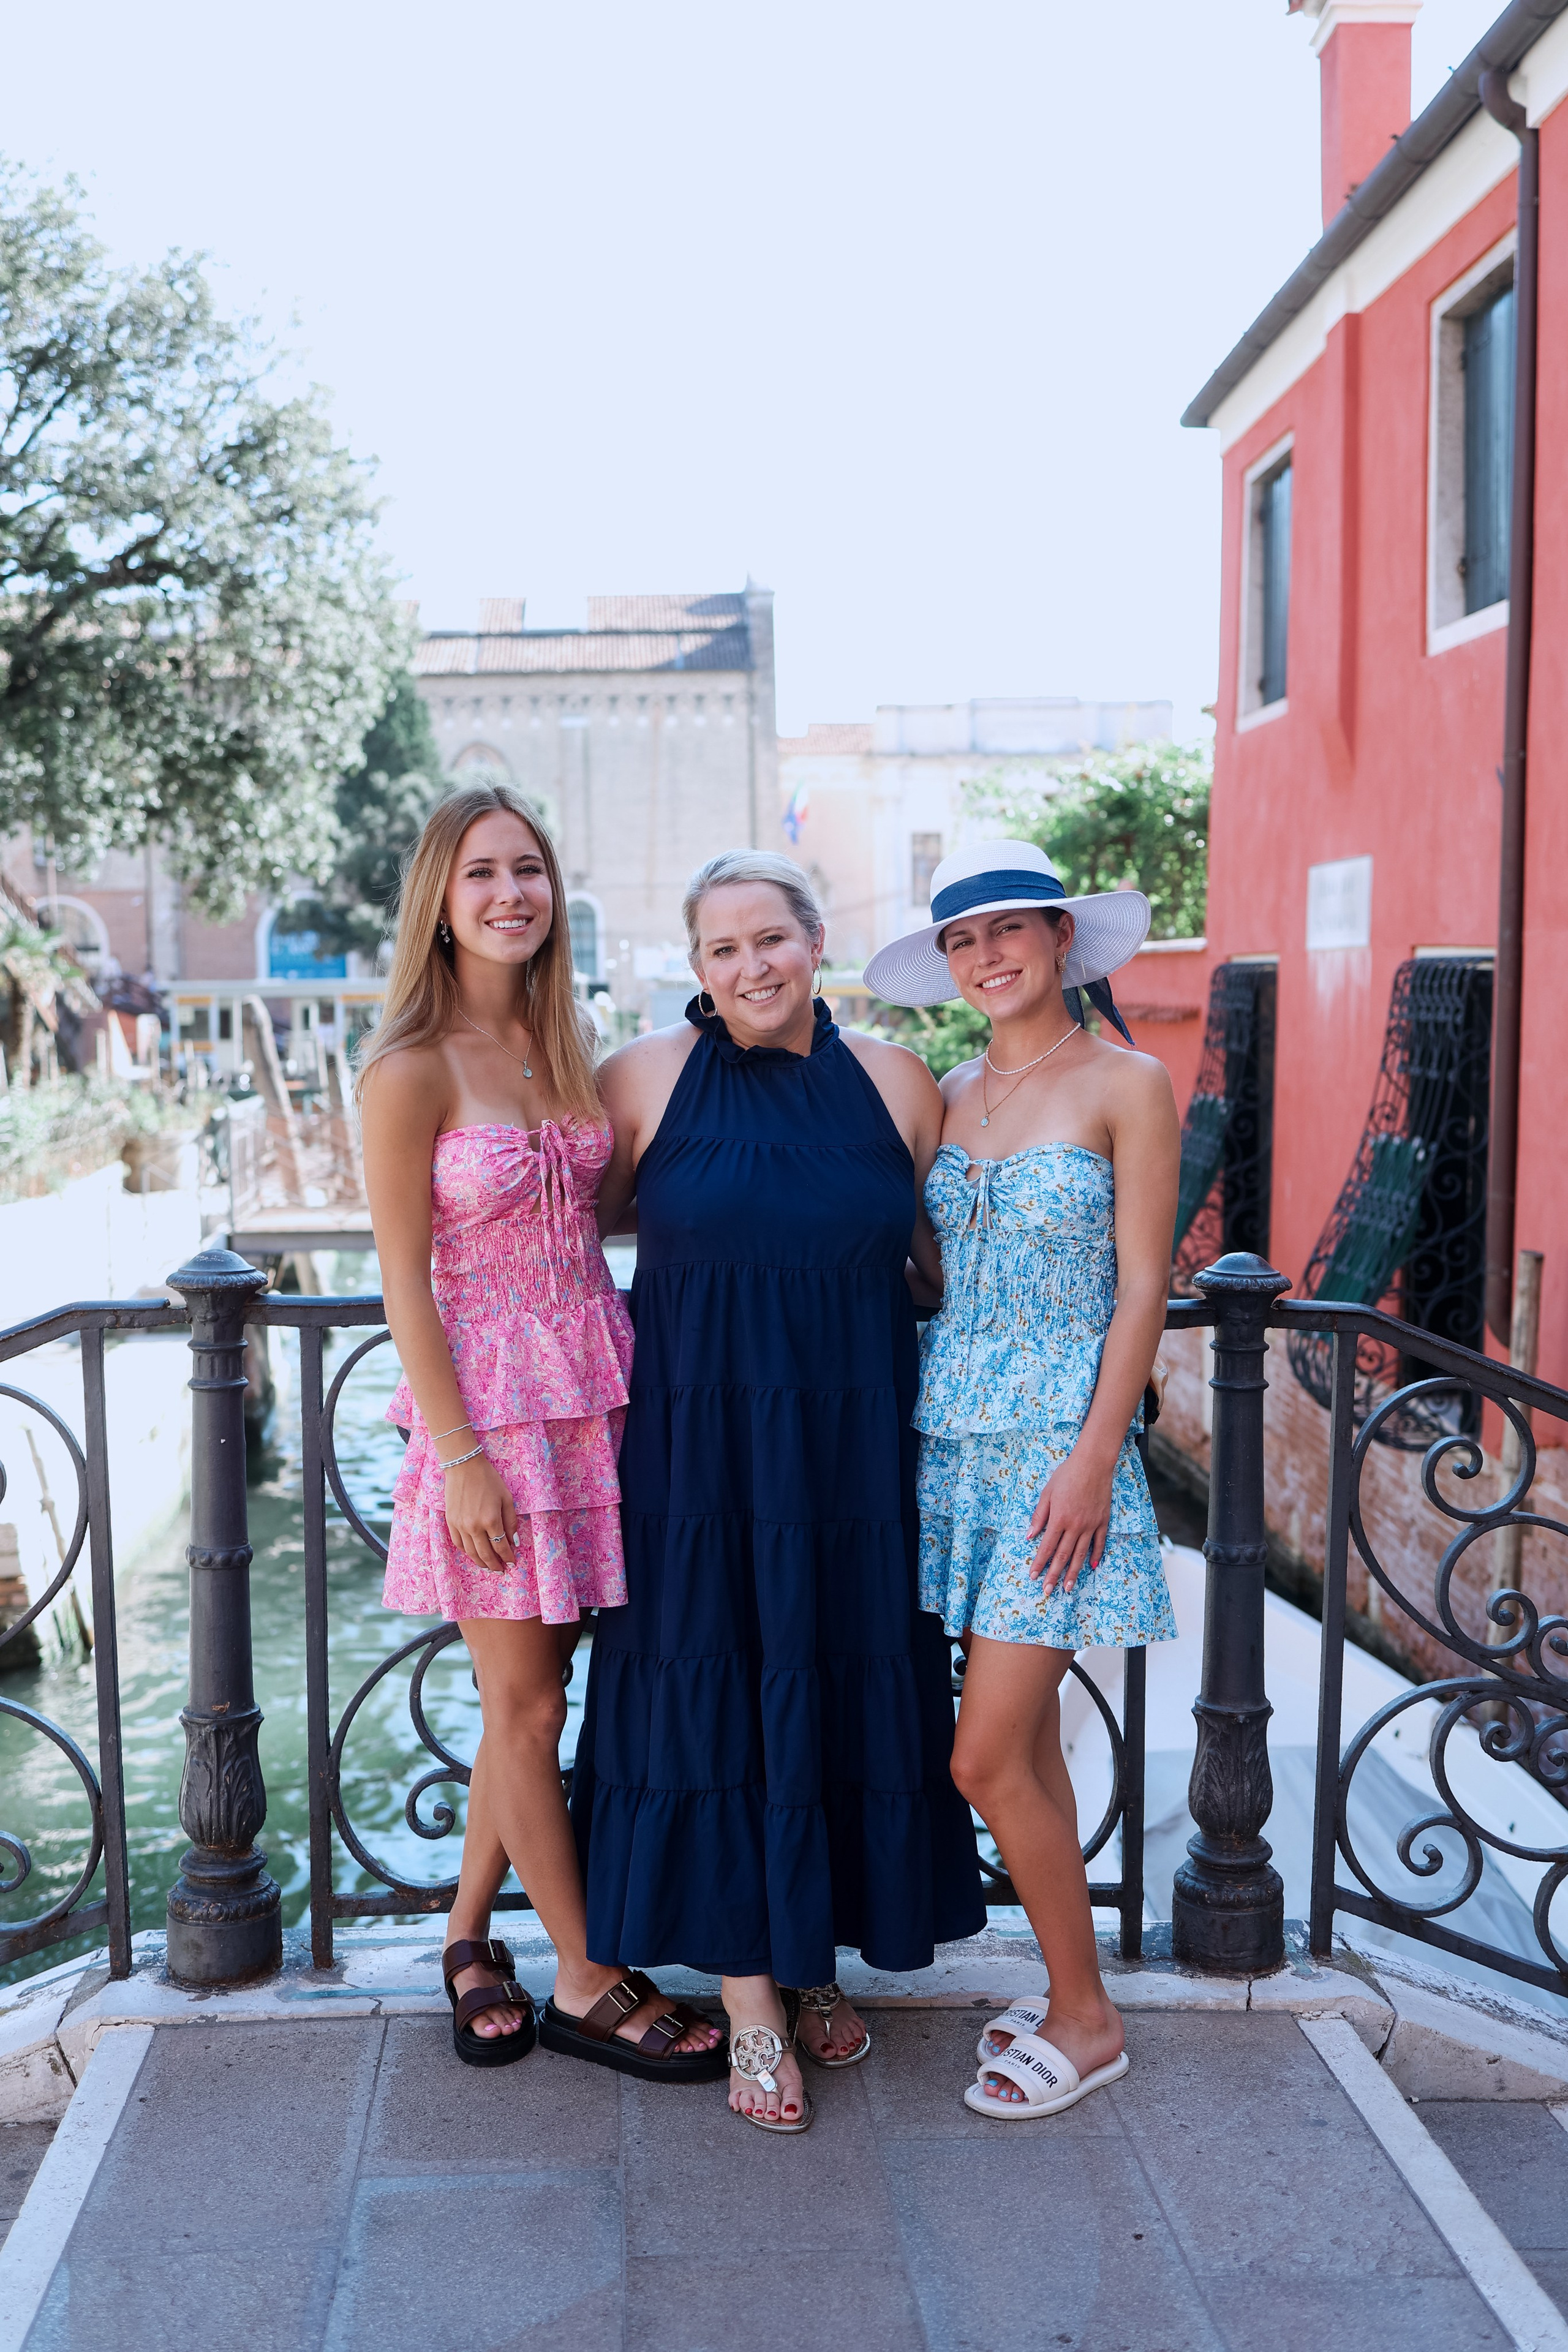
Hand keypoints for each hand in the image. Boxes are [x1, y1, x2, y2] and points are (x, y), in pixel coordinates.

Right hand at [442, 1454, 519, 1573]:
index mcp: (491, 1520)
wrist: (464, 1467)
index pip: (501, 1546)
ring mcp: (460, 1525)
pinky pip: (458, 1543)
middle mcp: (474, 1526)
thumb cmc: (489, 1480)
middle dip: (495, 1565)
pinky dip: (466, 1552)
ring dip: (480, 1562)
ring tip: (488, 1567)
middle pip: (485, 1554)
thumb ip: (511, 1521)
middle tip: (501, 1571)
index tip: (512, 1563)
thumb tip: (513, 1541)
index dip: (508, 1557)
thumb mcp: (506, 1498)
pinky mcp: (450, 1522)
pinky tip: (473, 1554)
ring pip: (471, 1552)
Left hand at [1028, 1446, 1114, 1595]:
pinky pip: (1099, 1543)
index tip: (1033, 1576)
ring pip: (1080, 1554)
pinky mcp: (1102, 1521)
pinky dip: (1095, 1556)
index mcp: (1059, 1519)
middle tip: (1048, 1591)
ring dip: (1073, 1572)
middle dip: (1054, 1575)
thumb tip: (1029, 1536)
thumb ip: (1039, 1516)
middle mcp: (1075, 1526)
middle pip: (1062, 1556)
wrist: (1093, 1464)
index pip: (1047, 1547)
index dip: (1039, 1563)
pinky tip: (1091, 1567)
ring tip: (1068, 1588)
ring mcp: (1090, 1525)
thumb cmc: (1067, 1475)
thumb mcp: (1047, 1493)